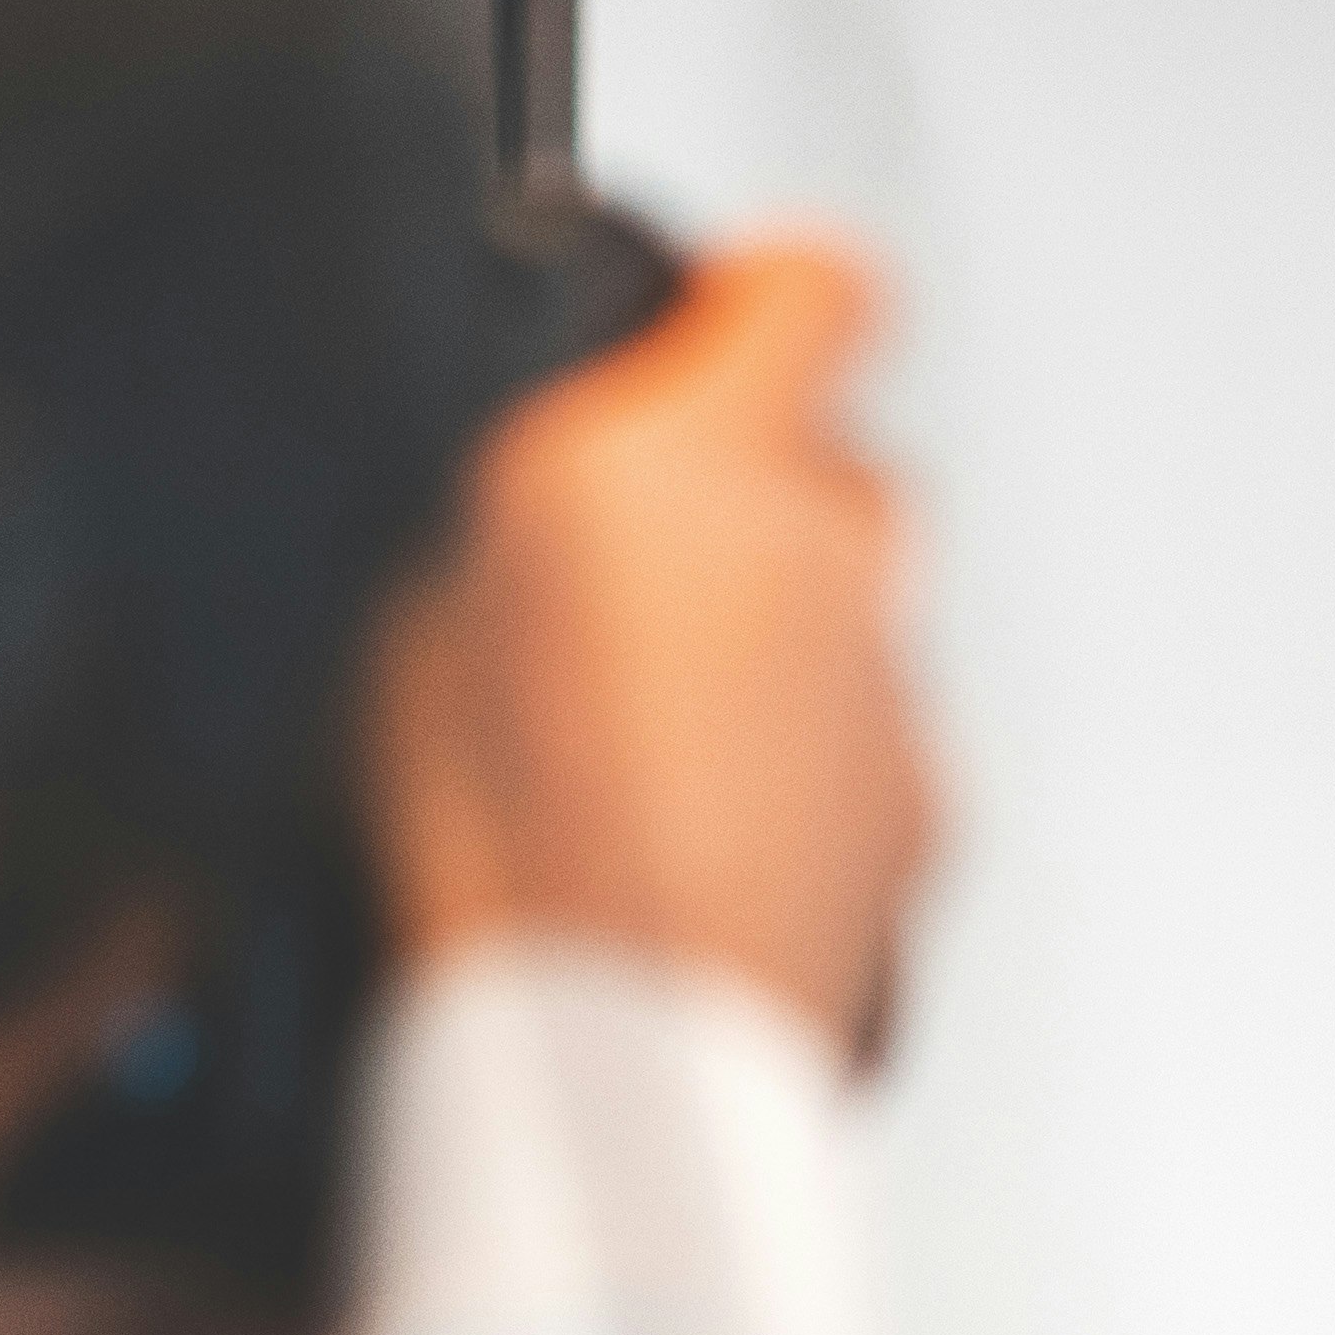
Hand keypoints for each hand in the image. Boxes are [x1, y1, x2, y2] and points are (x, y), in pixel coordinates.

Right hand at [367, 236, 937, 1056]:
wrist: (620, 1047)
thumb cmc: (512, 834)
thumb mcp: (423, 591)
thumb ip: (523, 490)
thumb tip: (543, 464)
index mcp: (712, 459)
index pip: (815, 287)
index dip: (764, 301)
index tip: (719, 320)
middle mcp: (835, 561)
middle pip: (833, 473)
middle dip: (747, 510)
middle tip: (627, 582)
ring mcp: (890, 698)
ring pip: (849, 626)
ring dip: (767, 660)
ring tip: (634, 751)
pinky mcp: (912, 827)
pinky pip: (858, 757)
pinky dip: (793, 780)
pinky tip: (681, 840)